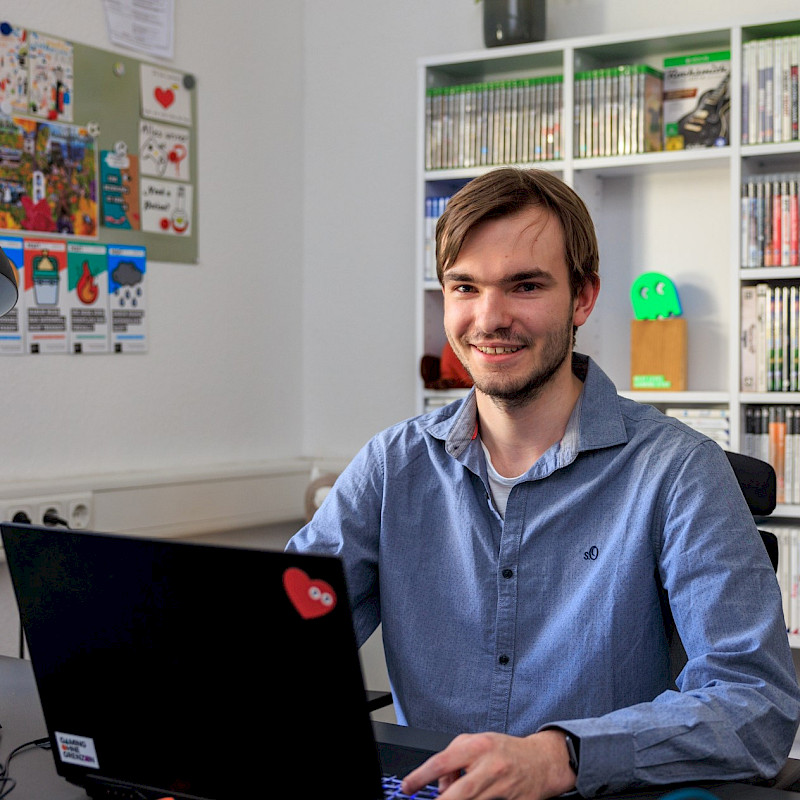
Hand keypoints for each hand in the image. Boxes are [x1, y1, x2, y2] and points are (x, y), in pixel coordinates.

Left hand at [401, 729, 575, 799]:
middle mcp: (490, 767)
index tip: (407, 787)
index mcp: (478, 746)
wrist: (542, 761)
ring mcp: (504, 788)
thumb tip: (440, 784)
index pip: (443, 762)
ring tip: (449, 797)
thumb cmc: (505, 751)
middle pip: (459, 792)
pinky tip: (474, 799)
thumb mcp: (477, 742)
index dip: (421, 776)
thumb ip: (454, 756)